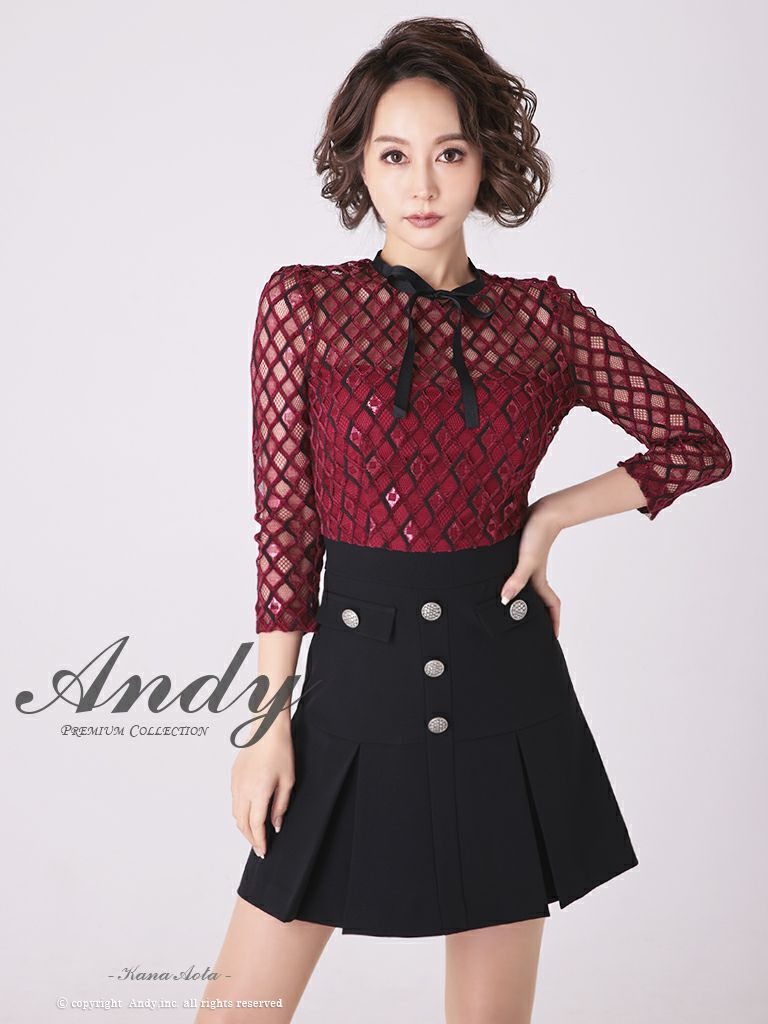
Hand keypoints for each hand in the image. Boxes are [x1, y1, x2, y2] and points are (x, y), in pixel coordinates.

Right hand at [231, 722, 294, 858]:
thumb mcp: (288, 781)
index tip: (263, 851)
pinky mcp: (233, 776)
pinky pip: (234, 800)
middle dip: (250, 838)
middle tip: (259, 847)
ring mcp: (236, 783)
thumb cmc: (281, 751)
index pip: (256, 825)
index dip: (259, 841)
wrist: (266, 729)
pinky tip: (249, 813)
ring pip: (236, 813)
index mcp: (258, 793)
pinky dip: (240, 812)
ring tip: (255, 833)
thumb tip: (275, 824)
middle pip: (242, 823)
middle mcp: (243, 790)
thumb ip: (281, 805)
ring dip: (244, 826)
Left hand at [501, 500, 563, 637]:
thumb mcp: (527, 560)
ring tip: (511, 608)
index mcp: (538, 580)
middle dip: (537, 615)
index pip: (550, 606)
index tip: (552, 637)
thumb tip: (504, 601)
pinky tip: (500, 579)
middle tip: (528, 628)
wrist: (543, 511)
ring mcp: (528, 564)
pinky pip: (518, 572)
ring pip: (527, 586)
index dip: (553, 622)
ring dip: (523, 597)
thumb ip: (516, 580)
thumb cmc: (538, 535)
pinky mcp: (521, 553)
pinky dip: (512, 580)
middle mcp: (534, 575)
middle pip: (538, 600)